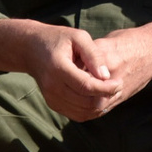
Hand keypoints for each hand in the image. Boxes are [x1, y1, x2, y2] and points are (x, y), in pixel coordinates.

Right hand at [0, 19, 121, 121]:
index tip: (119, 82)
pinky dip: (90, 110)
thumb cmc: (58, 39)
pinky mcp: (53, 104)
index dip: (106, 88)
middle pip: (86, 103)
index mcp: (58, 68)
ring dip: (100, 106)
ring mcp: (51, 98)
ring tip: (111, 92)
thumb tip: (106, 76)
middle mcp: (52, 87)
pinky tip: (98, 97)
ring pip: (82, 112)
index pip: (86, 87)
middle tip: (118, 86)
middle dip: (106, 97)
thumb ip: (94, 55)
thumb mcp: (78, 37)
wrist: (31, 49)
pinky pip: (76, 114)